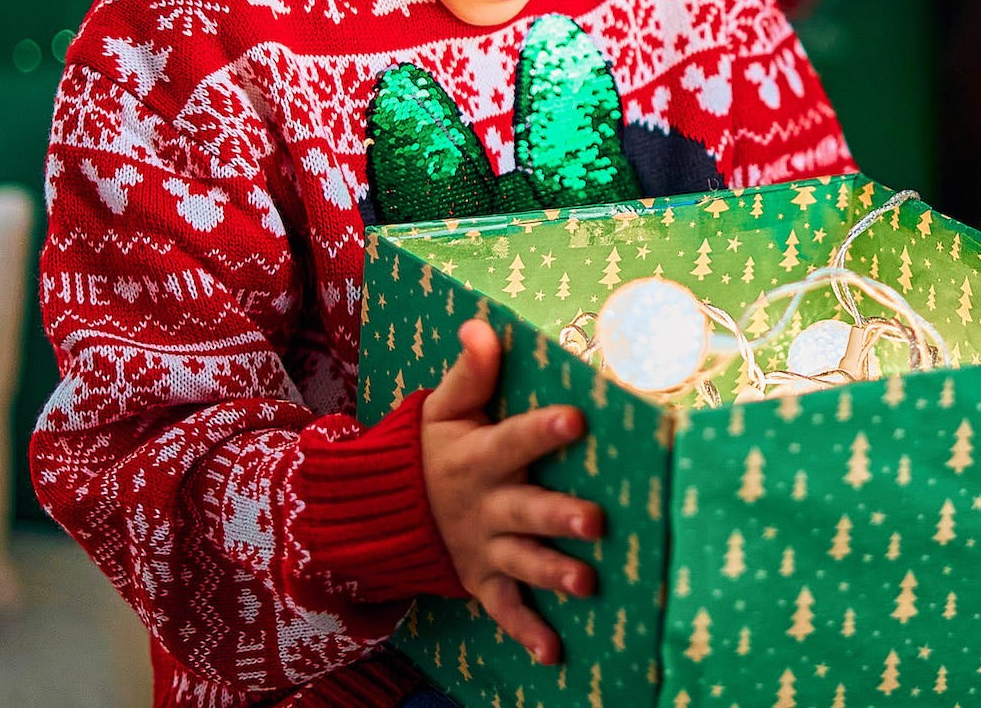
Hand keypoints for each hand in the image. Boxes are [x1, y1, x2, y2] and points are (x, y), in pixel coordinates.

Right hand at [421, 319, 602, 665]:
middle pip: (527, 509)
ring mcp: (484, 546)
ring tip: (587, 584)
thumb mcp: (441, 408)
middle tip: (597, 522)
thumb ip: (471, 372)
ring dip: (553, 572)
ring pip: (522, 560)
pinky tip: (554, 653)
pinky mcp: (482, 580)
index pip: (514, 439)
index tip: (578, 419)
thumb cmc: (431, 449)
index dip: (543, 429)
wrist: (383, 512)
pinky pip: (504, 609)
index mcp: (479, 456)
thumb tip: (483, 326)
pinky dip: (526, 632)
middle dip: (560, 516)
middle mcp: (485, 504)